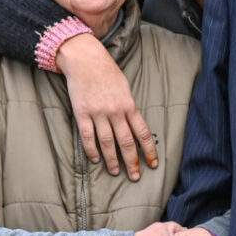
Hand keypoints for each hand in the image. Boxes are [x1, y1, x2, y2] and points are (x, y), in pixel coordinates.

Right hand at [59, 33, 157, 180]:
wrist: (85, 59)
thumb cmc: (107, 72)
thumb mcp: (125, 88)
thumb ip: (129, 107)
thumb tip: (134, 127)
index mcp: (129, 105)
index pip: (143, 133)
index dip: (149, 151)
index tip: (153, 164)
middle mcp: (116, 111)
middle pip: (126, 142)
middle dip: (132, 162)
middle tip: (134, 176)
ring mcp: (98, 113)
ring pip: (107, 143)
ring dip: (111, 160)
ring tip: (114, 171)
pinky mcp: (82, 113)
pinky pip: (88, 136)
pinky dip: (91, 150)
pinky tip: (95, 159)